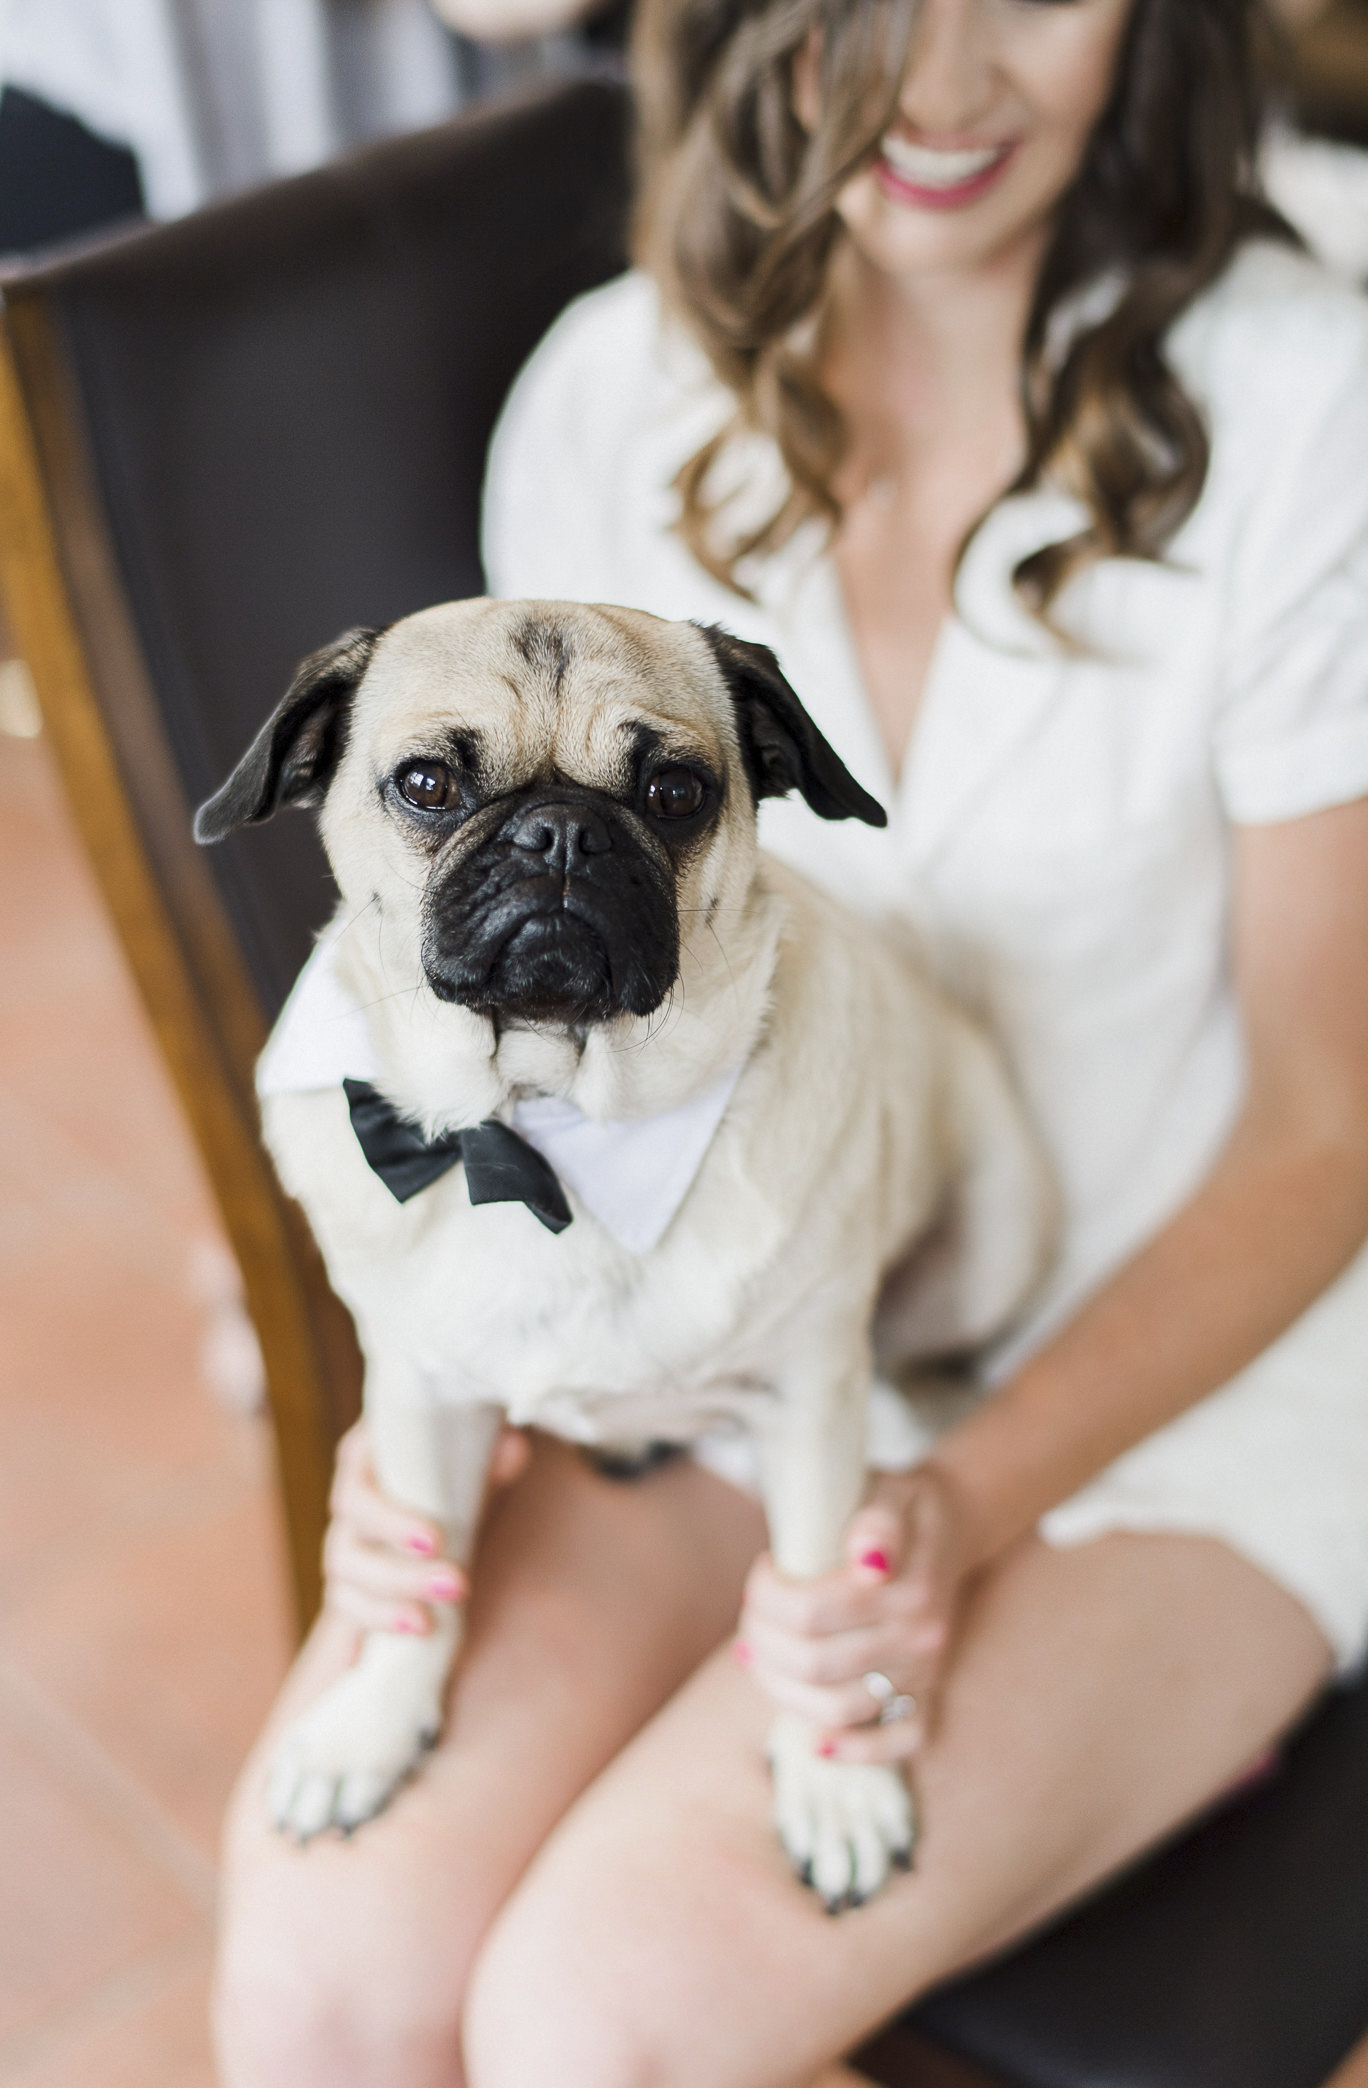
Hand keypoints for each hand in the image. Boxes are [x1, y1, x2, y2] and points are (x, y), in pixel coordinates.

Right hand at [321, 1417, 529, 1636]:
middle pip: (349, 1549)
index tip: (435, 1543)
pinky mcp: (357, 1585)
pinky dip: (352, 1639)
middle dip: (399, 1576)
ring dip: (383, 1611)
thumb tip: (513, 1447)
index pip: (358, 1492)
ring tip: (425, 1626)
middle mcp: (350, 1507)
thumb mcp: (475, 1455)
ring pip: (345, 1588)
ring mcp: (349, 1547)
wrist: (445, 1482)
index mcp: (365, 1461)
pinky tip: (357, 1662)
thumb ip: (492, 1454)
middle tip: (456, 1586)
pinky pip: (348, 1617)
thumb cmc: (456, 1461)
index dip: (389, 1521)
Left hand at [736, 1463, 972, 1763]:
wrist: (953, 1522)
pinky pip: (901, 1743)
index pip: (812, 1611)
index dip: (768, 1595)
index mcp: (911, 1587)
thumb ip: (878, 1520)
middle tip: (751, 1611)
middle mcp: (921, 1638)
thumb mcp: (889, 1490)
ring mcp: (926, 1672)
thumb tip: (868, 1558)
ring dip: (781, 1688)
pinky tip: (815, 1740)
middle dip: (762, 1639)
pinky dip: (856, 1751)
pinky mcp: (929, 1694)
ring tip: (758, 1654)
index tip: (763, 1569)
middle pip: (814, 1664)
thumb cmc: (903, 1504)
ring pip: (838, 1709)